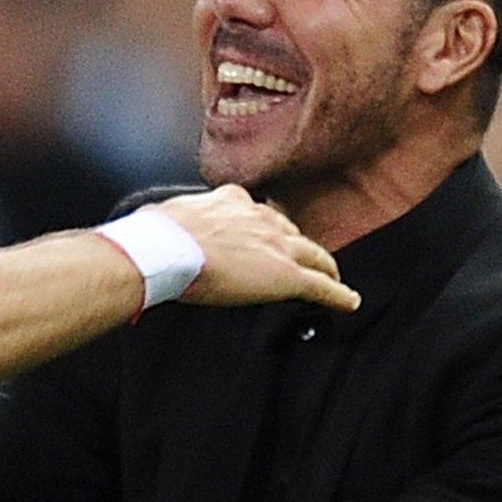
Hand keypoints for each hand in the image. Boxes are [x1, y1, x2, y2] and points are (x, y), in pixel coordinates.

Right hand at [153, 186, 360, 311]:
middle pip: (290, 231)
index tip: (264, 235)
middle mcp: (261, 218)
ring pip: (314, 255)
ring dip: (323, 266)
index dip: (265, 227)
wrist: (165, 249)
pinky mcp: (286, 276)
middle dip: (296, 244)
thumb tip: (151, 224)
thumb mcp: (169, 215)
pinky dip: (339, 294)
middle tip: (299, 259)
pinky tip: (349, 301)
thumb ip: (176, 218)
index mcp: (232, 201)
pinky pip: (321, 286)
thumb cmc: (157, 234)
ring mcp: (277, 246)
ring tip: (331, 277)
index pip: (258, 212)